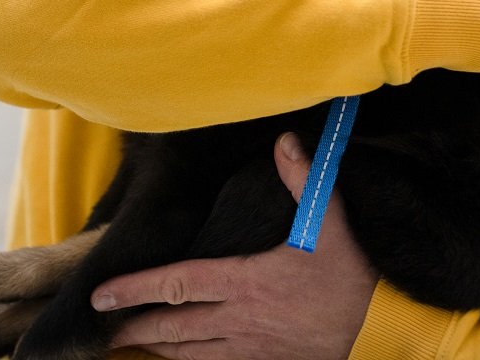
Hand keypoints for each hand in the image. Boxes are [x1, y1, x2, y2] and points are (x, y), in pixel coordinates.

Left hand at [92, 133, 376, 359]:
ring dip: (153, 347)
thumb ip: (306, 180)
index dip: (135, 288)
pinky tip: (174, 359)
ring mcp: (248, 348)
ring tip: (127, 341)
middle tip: (100, 326)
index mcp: (246, 282)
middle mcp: (238, 320)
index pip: (177, 284)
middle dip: (131, 325)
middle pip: (171, 325)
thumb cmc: (351, 276)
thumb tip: (286, 141)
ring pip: (186, 353)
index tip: (101, 294)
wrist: (379, 328)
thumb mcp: (332, 223)